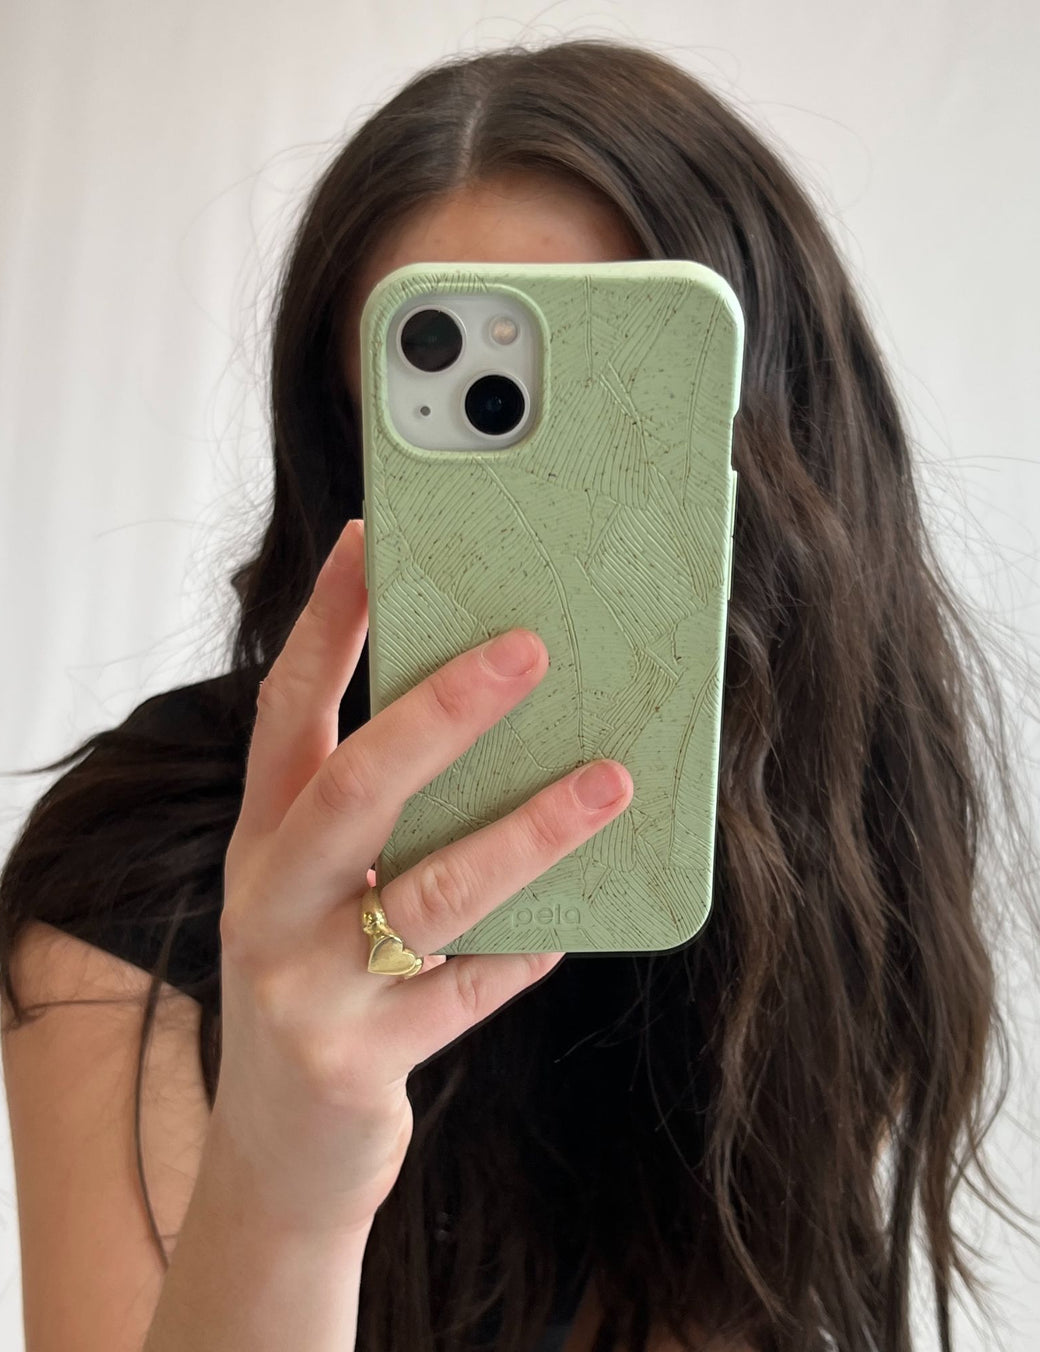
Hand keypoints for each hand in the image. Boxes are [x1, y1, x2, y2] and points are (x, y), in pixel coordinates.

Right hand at [212, 517, 633, 1237]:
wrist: (276, 1152)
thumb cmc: (319, 983)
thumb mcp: (325, 891)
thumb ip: (386, 821)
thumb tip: (509, 723)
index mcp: (263, 840)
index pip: (286, 711)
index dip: (325, 626)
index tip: (367, 542)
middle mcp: (270, 902)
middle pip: (352, 787)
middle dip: (441, 713)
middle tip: (530, 648)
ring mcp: (306, 987)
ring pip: (430, 891)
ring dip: (529, 832)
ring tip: (610, 781)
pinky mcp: (356, 1062)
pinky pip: (467, 990)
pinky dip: (525, 946)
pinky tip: (576, 919)